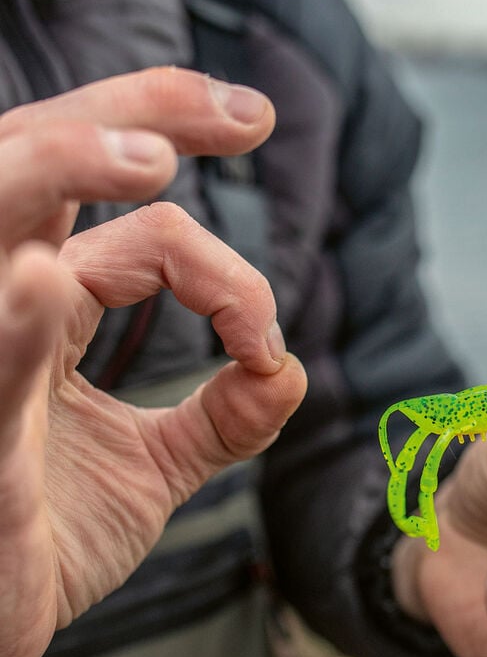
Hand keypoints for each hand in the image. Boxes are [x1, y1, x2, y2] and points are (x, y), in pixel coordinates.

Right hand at [0, 70, 305, 656]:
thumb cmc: (40, 544)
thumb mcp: (150, 471)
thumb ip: (220, 418)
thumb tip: (289, 368)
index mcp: (42, 311)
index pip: (134, 230)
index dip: (223, 269)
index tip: (267, 340)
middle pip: (42, 160)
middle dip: (139, 112)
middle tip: (246, 112)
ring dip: (61, 165)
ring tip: (153, 154)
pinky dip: (10, 321)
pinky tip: (44, 288)